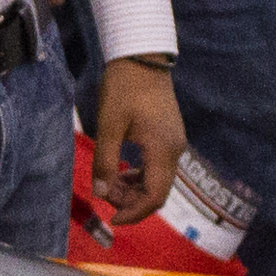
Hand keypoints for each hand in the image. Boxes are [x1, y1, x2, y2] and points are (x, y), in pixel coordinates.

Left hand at [89, 57, 182, 226]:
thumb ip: (105, 162)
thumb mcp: (108, 125)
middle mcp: (175, 150)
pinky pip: (158, 166)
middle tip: (104, 191)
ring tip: (110, 180)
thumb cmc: (124, 87)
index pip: (155, 196)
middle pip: (158, 192)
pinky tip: (122, 169)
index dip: (134, 213)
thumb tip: (100, 193)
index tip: (112, 219)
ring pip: (158, 180)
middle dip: (131, 200)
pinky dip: (141, 175)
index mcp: (162, 149)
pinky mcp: (170, 136)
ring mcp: (175, 143)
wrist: (142, 56)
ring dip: (135, 188)